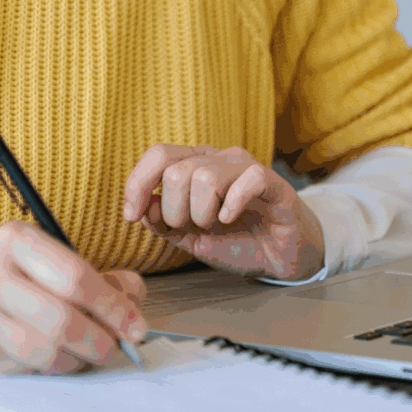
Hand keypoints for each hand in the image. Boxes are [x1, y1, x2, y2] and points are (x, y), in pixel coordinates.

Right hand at [0, 221, 148, 374]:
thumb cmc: (17, 284)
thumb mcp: (53, 267)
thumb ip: (100, 280)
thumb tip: (133, 300)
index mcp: (17, 240)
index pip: (74, 277)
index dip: (112, 307)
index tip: (135, 328)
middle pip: (59, 317)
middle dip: (98, 340)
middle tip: (114, 349)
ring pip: (40, 349)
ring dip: (75, 360)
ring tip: (86, 356)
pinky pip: (22, 367)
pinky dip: (50, 369)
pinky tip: (58, 360)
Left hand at [122, 145, 324, 280]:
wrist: (280, 256)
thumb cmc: (237, 241)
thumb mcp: (190, 237)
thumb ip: (164, 222)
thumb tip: (143, 207)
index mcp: (196, 165)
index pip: (158, 155)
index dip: (137, 184)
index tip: (132, 215)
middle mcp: (219, 159)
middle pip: (176, 171)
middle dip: (176, 211)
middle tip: (193, 228)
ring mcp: (246, 167)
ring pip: (205, 176)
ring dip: (202, 213)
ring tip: (216, 225)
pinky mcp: (272, 182)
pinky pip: (246, 180)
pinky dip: (231, 206)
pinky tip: (231, 219)